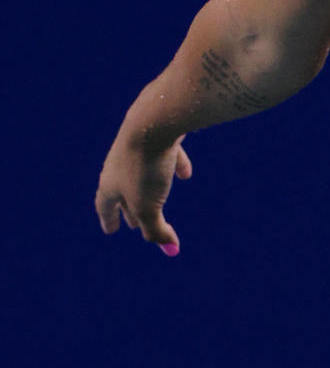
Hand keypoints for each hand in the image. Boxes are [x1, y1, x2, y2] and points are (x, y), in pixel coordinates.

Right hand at [96, 130, 192, 253]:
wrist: (154, 118)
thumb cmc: (145, 166)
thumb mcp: (148, 206)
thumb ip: (157, 230)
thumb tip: (171, 249)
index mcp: (110, 183)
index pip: (106, 207)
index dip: (109, 220)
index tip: (111, 231)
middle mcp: (120, 164)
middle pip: (123, 191)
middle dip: (129, 209)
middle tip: (132, 223)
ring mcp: (139, 147)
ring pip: (143, 173)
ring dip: (150, 188)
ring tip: (158, 199)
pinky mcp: (160, 134)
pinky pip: (166, 155)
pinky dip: (174, 166)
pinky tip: (186, 173)